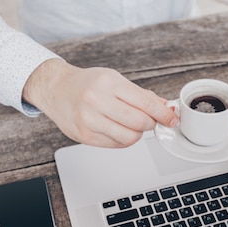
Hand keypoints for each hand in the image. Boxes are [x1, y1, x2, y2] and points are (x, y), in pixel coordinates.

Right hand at [23, 59, 177, 146]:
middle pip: (140, 123)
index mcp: (108, 83)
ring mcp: (89, 120)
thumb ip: (142, 95)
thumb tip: (166, 108)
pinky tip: (117, 129)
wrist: (56, 89)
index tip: (171, 119)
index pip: (145, 103)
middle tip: (149, 120)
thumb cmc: (87, 84)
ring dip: (137, 133)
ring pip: (129, 137)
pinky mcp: (85, 136)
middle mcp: (97, 101)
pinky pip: (116, 144)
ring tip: (130, 124)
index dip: (163, 114)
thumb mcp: (115, 80)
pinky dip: (123, 139)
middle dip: (150, 124)